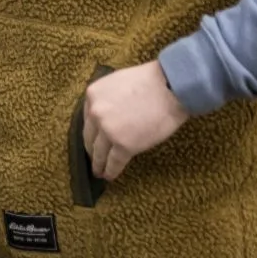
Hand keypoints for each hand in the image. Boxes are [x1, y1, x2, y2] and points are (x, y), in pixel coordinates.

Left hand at [82, 60, 189, 180]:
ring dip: (98, 164)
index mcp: (92, 95)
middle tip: (93, 159)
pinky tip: (109, 176)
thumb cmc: (150, 81)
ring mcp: (108, 130)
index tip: (91, 140)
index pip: (88, 119)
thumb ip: (108, 98)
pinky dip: (110, 170)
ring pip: (99, 152)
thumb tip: (110, 113)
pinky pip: (114, 162)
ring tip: (99, 172)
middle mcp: (95, 113)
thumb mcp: (117, 82)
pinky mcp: (123, 145)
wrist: (169, 88)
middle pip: (89, 136)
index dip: (91, 132)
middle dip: (91, 149)